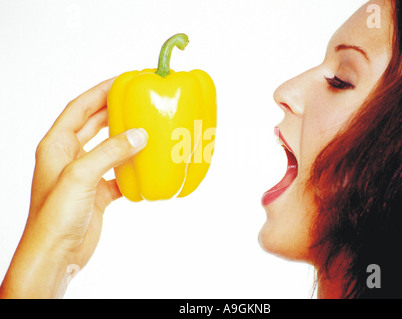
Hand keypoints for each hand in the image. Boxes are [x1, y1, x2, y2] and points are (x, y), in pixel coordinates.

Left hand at [0, 78, 147, 297]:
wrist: (56, 255)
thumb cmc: (54, 217)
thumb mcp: (81, 177)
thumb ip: (110, 152)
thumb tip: (139, 135)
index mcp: (56, 145)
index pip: (79, 108)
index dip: (99, 92)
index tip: (121, 81)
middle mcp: (69, 157)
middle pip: (94, 125)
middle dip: (114, 111)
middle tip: (137, 100)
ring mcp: (84, 176)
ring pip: (108, 149)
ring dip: (126, 139)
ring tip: (146, 127)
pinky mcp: (97, 193)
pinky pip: (118, 174)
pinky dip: (132, 169)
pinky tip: (146, 166)